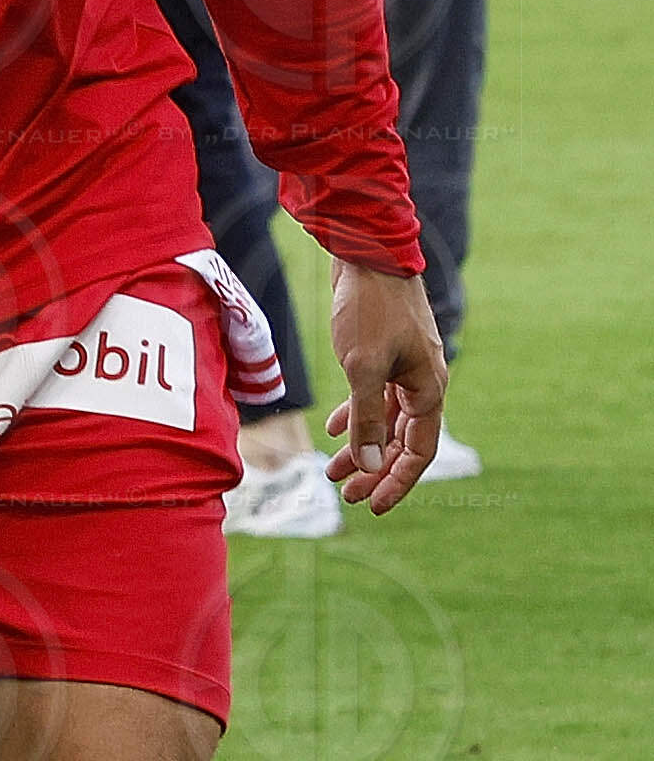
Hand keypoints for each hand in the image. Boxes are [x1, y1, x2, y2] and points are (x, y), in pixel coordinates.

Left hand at [321, 258, 446, 512]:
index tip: (373, 506)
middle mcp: (421, 382)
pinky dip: (357, 414)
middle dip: (372, 468)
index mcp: (428, 390)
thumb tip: (369, 465)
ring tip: (332, 471)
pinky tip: (335, 429)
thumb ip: (367, 418)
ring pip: (383, 419)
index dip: (396, 481)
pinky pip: (373, 395)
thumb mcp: (362, 367)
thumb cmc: (368, 308)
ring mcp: (402, 367)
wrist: (367, 254)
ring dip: (360, 445)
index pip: (417, 451)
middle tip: (344, 493)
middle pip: (400, 440)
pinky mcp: (383, 352)